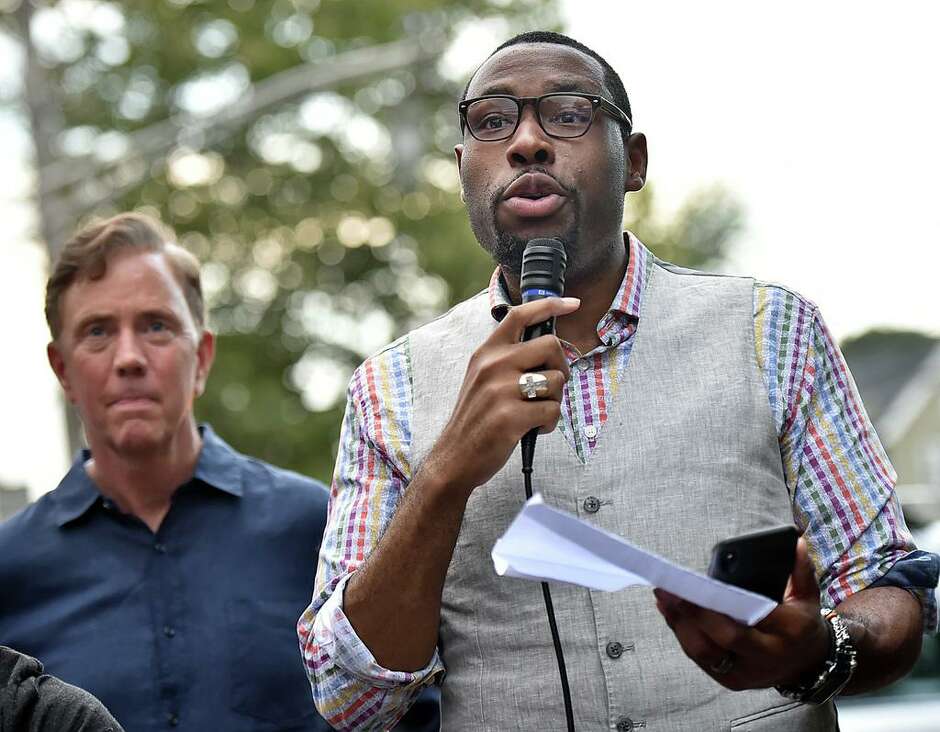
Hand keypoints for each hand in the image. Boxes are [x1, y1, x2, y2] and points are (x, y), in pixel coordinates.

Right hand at [420, 296, 578, 494]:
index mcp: (486, 353)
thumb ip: (507, 360)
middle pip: (551, 346)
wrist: (454, 458)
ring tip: (537, 413)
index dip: (550, 305)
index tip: (572, 304)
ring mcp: (501, 390)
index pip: (519, 315)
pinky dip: (550, 424)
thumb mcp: (481, 379)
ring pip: (556, 381)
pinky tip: (534, 429)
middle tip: (551, 387)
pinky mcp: (510, 417)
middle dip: (561, 368)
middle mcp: (492, 366)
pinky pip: (552, 411)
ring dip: (555, 401)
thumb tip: (546, 349)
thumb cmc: (475, 419)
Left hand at [653, 538, 830, 689]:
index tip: (699, 585)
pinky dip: (682, 634)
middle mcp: (766, 656)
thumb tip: (796, 543)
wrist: (807, 666)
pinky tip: (669, 612)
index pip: (752, 619)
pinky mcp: (729, 680)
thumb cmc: (802, 625)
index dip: (721, 605)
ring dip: (680, 624)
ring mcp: (746, 672)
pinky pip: (700, 658)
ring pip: (705, 652)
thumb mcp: (808, 597)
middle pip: (723, 638)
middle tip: (669, 589)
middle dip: (693, 613)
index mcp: (788, 632)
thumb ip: (800, 570)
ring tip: (663, 596)